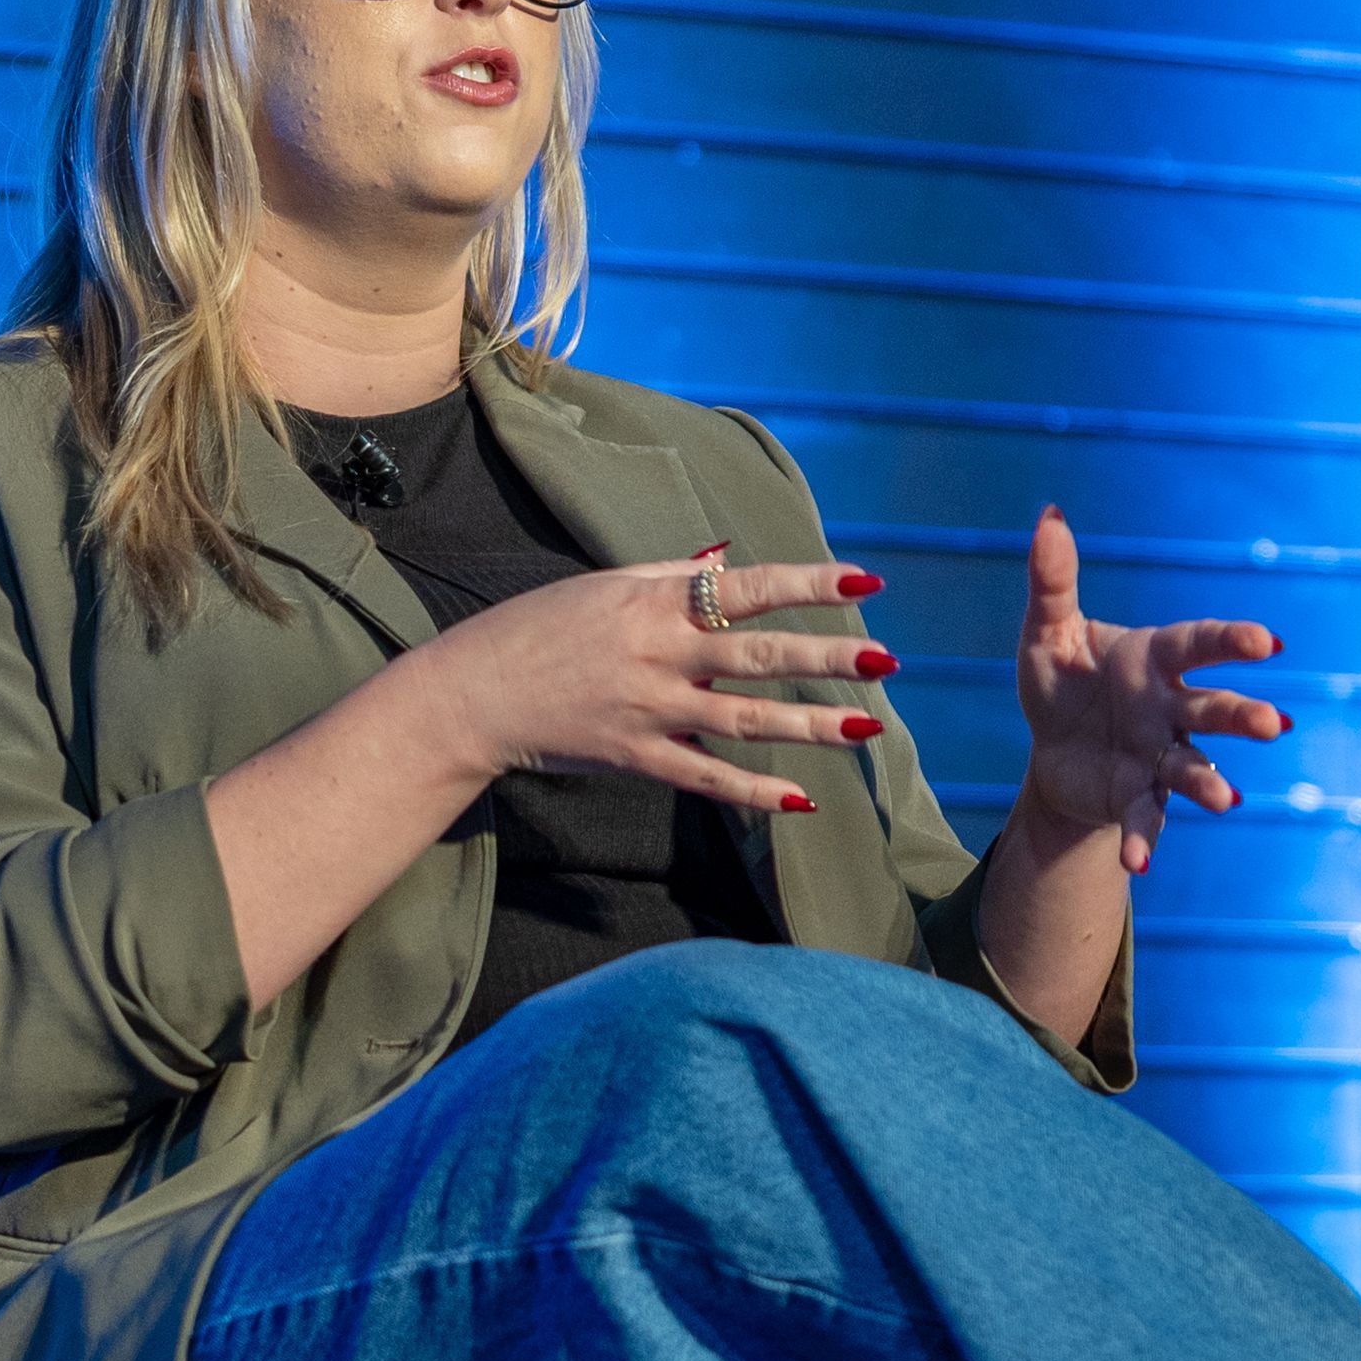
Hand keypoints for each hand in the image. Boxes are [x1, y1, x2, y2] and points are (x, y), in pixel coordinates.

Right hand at [422, 551, 894, 816]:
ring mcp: (649, 709)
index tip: (864, 581)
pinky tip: (799, 798)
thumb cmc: (540, 629)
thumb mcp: (606, 586)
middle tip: (885, 661)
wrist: (474, 692)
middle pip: (758, 655)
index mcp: (656, 602)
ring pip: (743, 718)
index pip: (747, 588)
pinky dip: (751, 790)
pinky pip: (703, 777)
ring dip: (808, 725)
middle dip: (826, 658)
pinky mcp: (635, 756)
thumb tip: (729, 561)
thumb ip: (673, 578)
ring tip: (868, 728)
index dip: (807, 585)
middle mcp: (659, 653)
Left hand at [1015, 507, 1286, 874]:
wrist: (1054, 748)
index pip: (1201, 644)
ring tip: (1228, 801)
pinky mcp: (1137, 798)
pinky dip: (1144, 840)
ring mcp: (1159, 756)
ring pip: (1194, 769)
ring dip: (1212, 783)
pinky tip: (1137, 864)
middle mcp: (1170, 708)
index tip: (1267, 643)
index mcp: (1157, 658)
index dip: (1233, 642)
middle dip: (1243, 715)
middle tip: (1274, 724)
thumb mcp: (1047, 631)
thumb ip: (1053, 582)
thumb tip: (1049, 516)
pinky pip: (1146, 818)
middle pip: (1215, 709)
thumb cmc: (1064, 680)